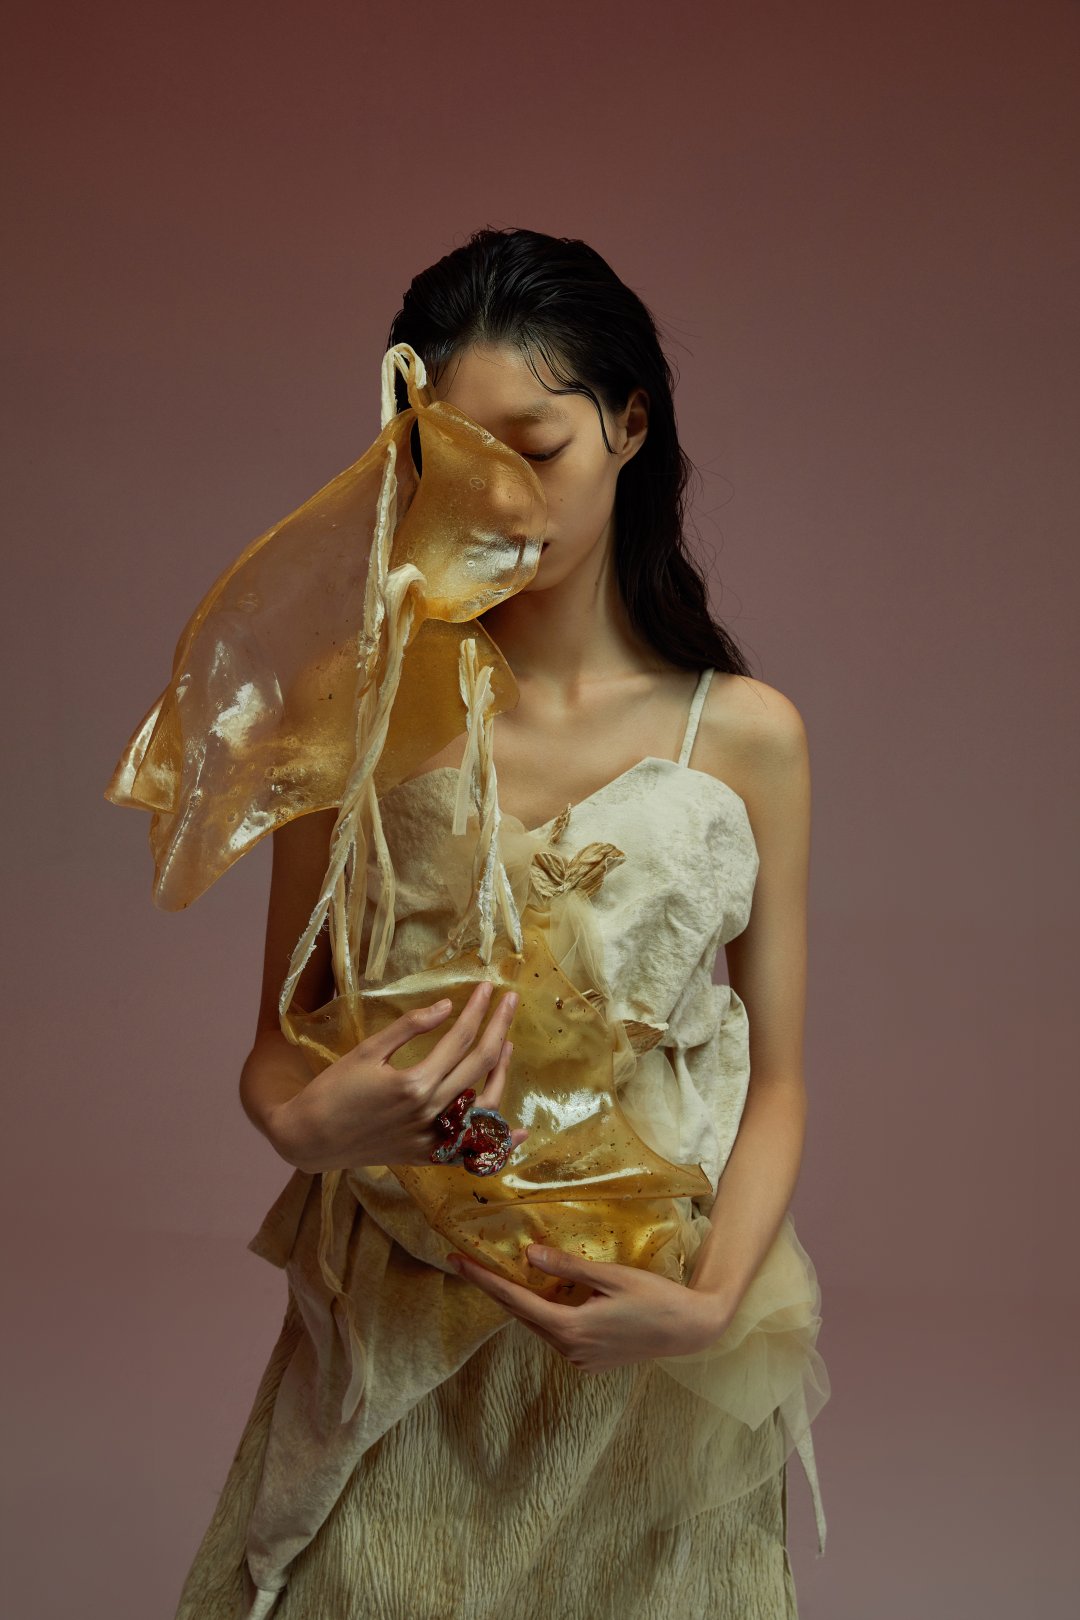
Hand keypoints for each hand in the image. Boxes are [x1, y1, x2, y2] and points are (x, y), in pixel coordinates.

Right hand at [273, 980, 526, 1172]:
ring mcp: (432, 1138)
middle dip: (499, 1027)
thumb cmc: (332, 1090)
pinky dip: (496, 1140)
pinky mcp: (427, 1156)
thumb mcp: (367, 1051)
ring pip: (485, 1105)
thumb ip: (409, 1028)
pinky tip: (518, 1131)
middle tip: (510, 1001)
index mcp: (415, 1083)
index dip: (478, 1010)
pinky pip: (471, 1149)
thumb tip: (447, 1006)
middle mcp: (430, 1113)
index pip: (460, 1039)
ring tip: (507, 1044)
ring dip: (503, 1072)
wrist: (308, 1138)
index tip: (488, 987)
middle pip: (480, 1065)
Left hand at [446, 1244, 735, 1371]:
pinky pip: (558, 1333)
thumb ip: (567, 1268)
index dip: (483, 1279)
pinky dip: (547, 1313)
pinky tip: (546, 1294)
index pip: (514, 1300)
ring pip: (539, 1325)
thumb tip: (528, 1254)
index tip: (456, 1262)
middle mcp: (569, 1349)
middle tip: (469, 1263)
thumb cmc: (655, 1298)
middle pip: (522, 1314)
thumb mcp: (610, 1276)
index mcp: (569, 1329)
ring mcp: (580, 1359)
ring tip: (502, 1274)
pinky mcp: (591, 1360)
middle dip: (496, 1288)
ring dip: (523, 1301)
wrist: (690, 1329)